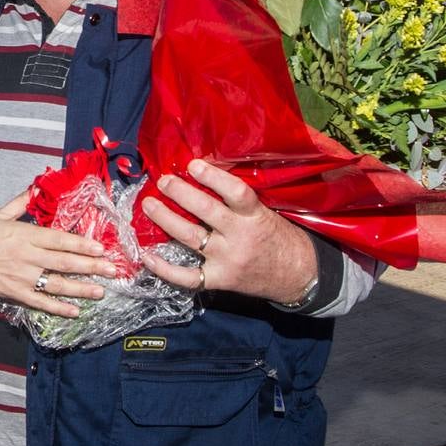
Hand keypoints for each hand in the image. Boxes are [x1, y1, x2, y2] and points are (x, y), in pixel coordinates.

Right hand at [0, 191, 118, 317]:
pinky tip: (75, 311)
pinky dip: (58, 308)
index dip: (82, 244)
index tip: (101, 248)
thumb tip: (36, 188)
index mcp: (24, 235)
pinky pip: (41, 303)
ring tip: (100, 292)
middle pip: (64, 262)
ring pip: (57, 284)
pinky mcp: (16, 294)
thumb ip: (20, 202)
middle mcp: (27, 257)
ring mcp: (22, 278)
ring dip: (81, 289)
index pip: (59, 240)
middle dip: (91, 267)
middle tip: (112, 270)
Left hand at [139, 159, 316, 303]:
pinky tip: (147, 255)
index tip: (193, 165)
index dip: (213, 177)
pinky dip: (164, 268)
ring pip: (189, 238)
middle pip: (205, 211)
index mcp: (255, 216)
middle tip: (163, 181)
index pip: (236, 192)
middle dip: (180, 193)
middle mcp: (239, 237)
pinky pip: (186, 276)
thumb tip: (206, 176)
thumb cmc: (279, 238)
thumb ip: (239, 201)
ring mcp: (226, 260)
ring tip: (148, 204)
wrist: (298, 276)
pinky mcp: (218, 280)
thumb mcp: (266, 213)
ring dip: (165, 219)